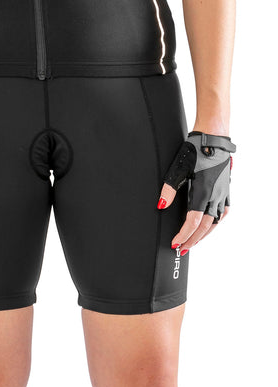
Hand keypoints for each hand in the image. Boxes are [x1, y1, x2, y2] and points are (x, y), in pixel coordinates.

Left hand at [157, 131, 235, 254]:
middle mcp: (216, 195)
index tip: (175, 243)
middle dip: (192, 240)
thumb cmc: (195, 150)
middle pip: (205, 226)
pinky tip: (210, 225)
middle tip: (182, 249)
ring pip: (215, 222)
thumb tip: (161, 205)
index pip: (194, 222)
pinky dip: (216, 222)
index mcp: (204, 192)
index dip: (184, 235)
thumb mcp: (178, 168)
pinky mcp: (225, 189)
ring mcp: (223, 193)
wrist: (213, 137)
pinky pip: (223, 212)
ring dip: (204, 234)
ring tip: (193, 241)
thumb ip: (169, 188)